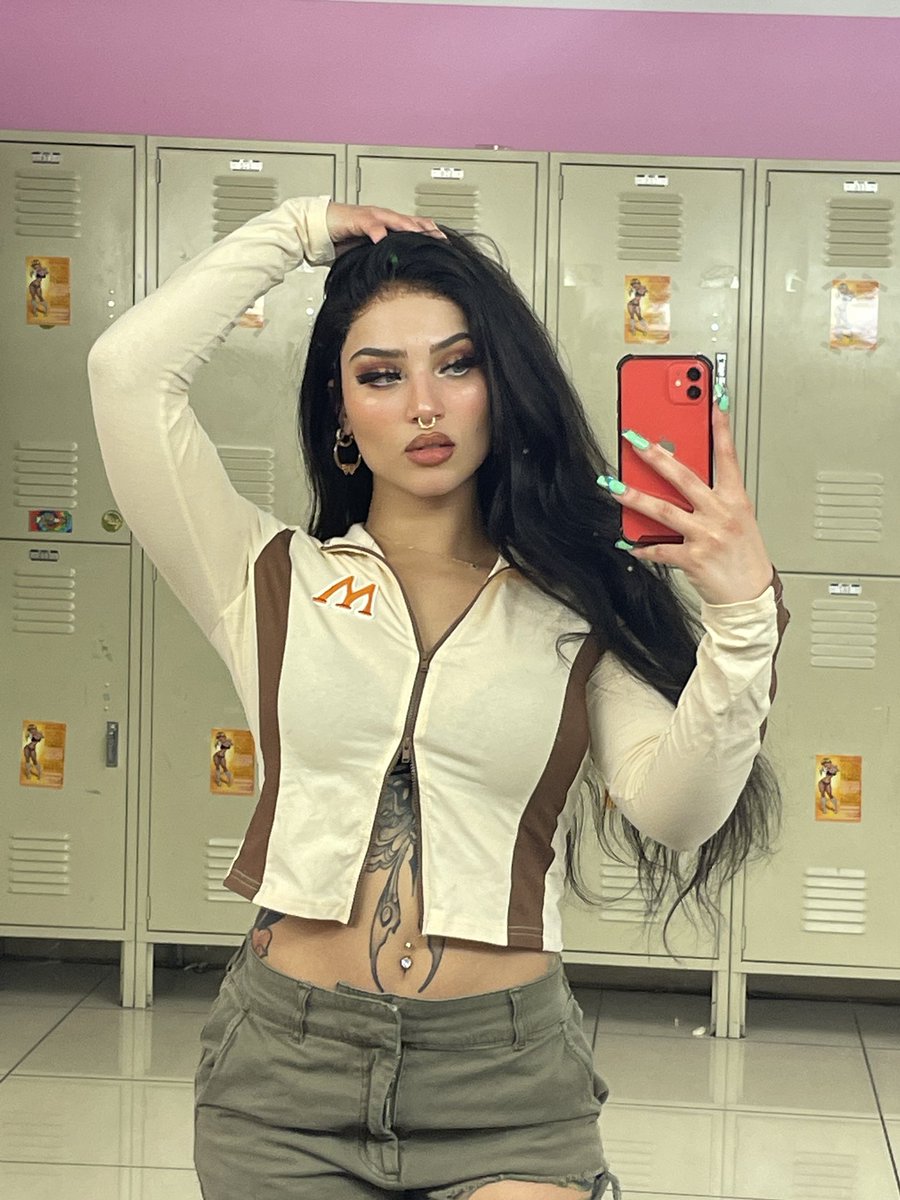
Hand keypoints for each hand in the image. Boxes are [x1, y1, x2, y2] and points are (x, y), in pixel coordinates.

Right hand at [325, 202, 446, 256]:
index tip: (445, 243)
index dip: (429, 233)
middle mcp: (382, 217)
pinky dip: (377, 231)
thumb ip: (383, 259)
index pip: (413, 226)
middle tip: (440, 239)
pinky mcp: (357, 219)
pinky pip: (370, 225)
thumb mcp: (369, 252)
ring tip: (419, 234)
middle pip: (409, 221)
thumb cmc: (343, 238)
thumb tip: (398, 275)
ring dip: (407, 227)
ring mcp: (371, 216)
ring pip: (394, 219)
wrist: (321, 227)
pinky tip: (383, 239)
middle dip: (425, 229)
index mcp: (387, 224)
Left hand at [606, 404, 773, 605]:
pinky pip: (659, 549)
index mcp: (736, 500)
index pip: (727, 457)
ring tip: (614, 486)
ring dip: (635, 497)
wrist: (750, 598)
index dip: (720, 428)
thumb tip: (682, 483)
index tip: (713, 401)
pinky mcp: (693, 558)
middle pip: (684, 477)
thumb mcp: (738, 521)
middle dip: (657, 456)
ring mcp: (706, 535)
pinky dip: (641, 547)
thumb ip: (714, 499)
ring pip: (664, 510)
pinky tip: (627, 542)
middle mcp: (721, 514)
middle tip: (635, 441)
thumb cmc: (745, 558)